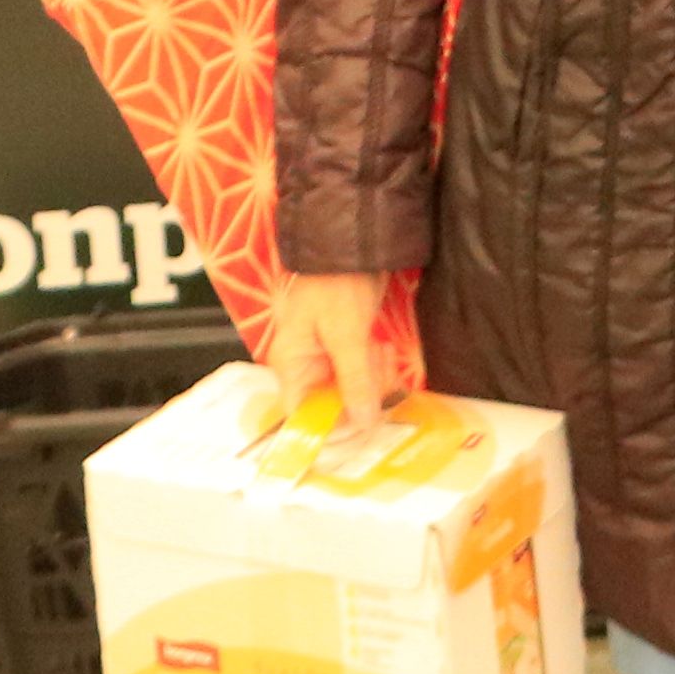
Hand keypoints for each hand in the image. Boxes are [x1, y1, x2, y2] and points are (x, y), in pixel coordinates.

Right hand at [258, 271, 420, 428]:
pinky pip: (360, 371)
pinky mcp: (347, 345)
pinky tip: (383, 349)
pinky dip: (374, 367)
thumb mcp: (346, 335)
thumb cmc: (336, 282)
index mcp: (291, 364)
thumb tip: (362, 423)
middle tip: (381, 377)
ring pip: (349, 390)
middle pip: (329, 405)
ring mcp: (326, 355)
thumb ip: (354, 381)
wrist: (352, 243)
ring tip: (382, 353)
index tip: (359, 431)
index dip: (326, 429)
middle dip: (359, 398)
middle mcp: (305, 364)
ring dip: (371, 380)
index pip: (299, 415)